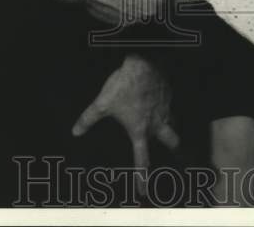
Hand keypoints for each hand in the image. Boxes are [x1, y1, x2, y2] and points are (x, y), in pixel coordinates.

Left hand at [72, 54, 179, 196]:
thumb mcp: (102, 103)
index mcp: (140, 130)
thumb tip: (76, 131)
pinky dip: (167, 105)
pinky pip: (171, 104)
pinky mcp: (169, 94)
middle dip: (175, 147)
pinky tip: (161, 99)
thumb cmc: (123, 86)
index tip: (143, 189)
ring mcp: (165, 108)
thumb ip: (88, 119)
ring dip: (172, 126)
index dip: (142, 176)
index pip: (142, 158)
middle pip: (172, 141)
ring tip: (169, 124)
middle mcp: (156, 123)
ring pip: (174, 122)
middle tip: (178, 152)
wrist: (143, 63)